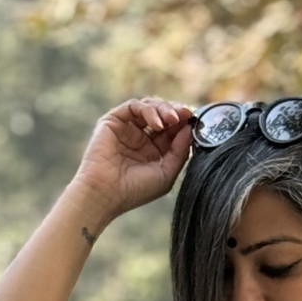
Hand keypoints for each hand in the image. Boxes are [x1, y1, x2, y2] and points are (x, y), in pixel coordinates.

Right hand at [69, 97, 194, 228]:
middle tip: (186, 114)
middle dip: (176, 112)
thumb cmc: (135, 190)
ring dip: (164, 109)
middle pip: (163, 115)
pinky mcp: (114, 121)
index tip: (196, 122)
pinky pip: (134, 107)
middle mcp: (141, 138)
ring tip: (172, 119)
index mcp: (154, 152)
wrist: (105, 194)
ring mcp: (127, 129)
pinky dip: (148, 110)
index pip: (172, 131)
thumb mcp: (166, 173)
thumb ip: (180, 151)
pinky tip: (158, 123)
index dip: (184, 124)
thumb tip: (190, 129)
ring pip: (149, 107)